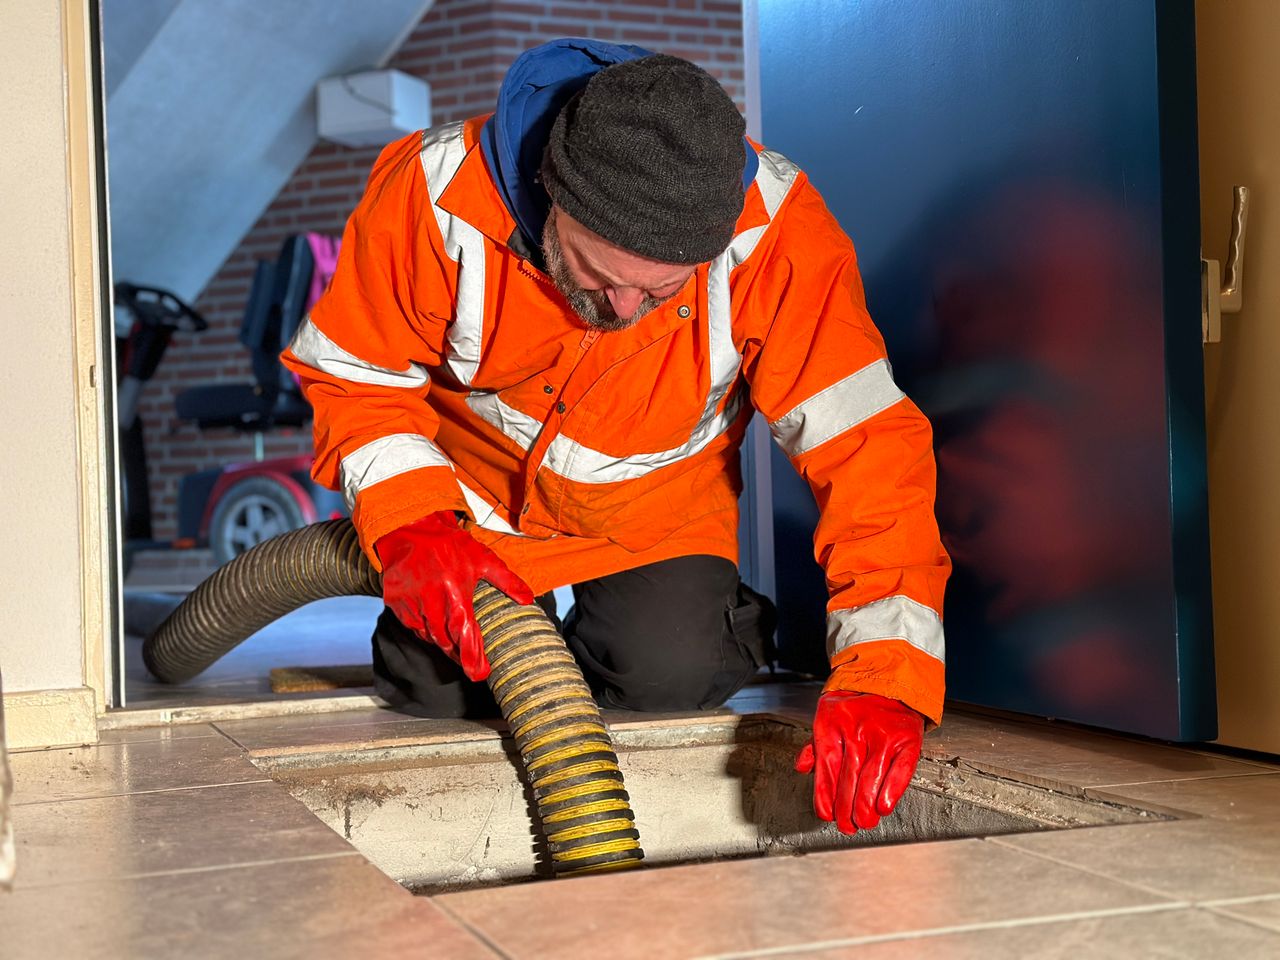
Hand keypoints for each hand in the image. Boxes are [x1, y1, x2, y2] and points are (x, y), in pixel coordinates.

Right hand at [376, 511, 533, 680]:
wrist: (410, 529)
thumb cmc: (449, 544)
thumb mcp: (483, 559)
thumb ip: (507, 581)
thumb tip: (528, 599)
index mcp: (456, 594)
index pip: (466, 634)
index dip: (473, 658)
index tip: (480, 674)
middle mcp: (432, 602)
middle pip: (446, 642)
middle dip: (459, 655)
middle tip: (469, 662)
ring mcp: (411, 604)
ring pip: (429, 636)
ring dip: (442, 642)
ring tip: (454, 644)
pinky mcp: (396, 603)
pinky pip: (413, 626)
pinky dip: (425, 630)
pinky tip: (434, 625)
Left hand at [795, 691, 923, 833]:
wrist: (890, 680)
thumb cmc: (856, 703)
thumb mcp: (828, 715)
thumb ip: (816, 744)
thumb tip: (802, 767)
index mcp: (832, 724)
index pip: (826, 766)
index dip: (825, 795)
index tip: (826, 814)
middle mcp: (856, 729)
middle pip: (848, 776)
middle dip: (846, 808)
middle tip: (847, 825)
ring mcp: (883, 734)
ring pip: (871, 777)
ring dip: (866, 806)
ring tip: (864, 822)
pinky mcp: (907, 739)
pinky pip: (900, 769)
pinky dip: (892, 790)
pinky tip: (884, 806)